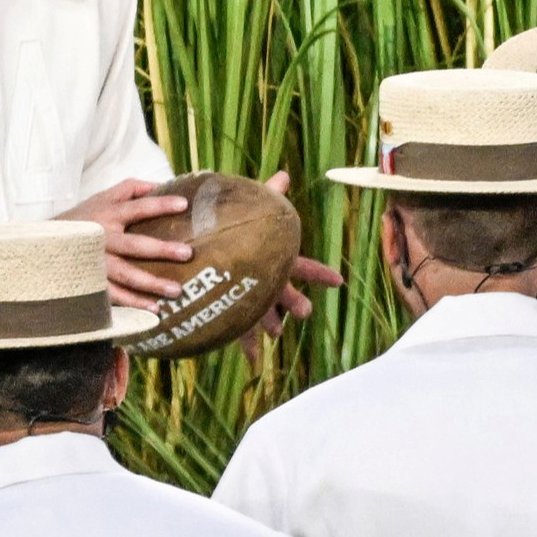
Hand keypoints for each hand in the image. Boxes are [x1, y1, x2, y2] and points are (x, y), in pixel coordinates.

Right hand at [57, 179, 192, 310]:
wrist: (45, 243)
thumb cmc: (83, 218)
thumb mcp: (103, 197)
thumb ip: (131, 189)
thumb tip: (162, 185)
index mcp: (108, 214)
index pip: (138, 207)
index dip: (160, 205)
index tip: (184, 204)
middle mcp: (102, 238)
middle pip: (134, 245)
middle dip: (161, 250)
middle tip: (187, 253)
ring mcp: (96, 263)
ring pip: (126, 274)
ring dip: (151, 283)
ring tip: (176, 290)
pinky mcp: (91, 282)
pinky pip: (114, 295)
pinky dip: (134, 302)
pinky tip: (155, 308)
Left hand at [238, 171, 344, 364]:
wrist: (196, 248)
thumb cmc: (227, 229)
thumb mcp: (249, 213)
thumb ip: (267, 197)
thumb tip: (283, 175)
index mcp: (272, 260)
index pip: (302, 266)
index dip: (320, 274)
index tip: (339, 281)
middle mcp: (263, 280)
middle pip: (285, 293)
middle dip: (296, 302)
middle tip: (305, 311)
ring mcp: (248, 296)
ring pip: (264, 314)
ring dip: (270, 323)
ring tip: (276, 331)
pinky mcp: (230, 309)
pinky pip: (239, 331)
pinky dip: (246, 346)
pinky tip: (252, 361)